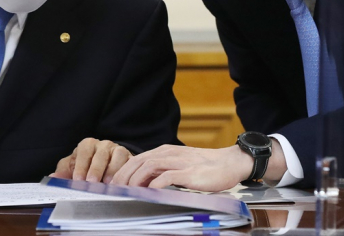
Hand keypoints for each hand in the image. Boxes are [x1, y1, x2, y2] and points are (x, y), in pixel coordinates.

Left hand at [50, 138, 131, 183]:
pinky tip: (119, 182)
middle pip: (100, 154)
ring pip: (116, 155)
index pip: (84, 151)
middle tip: (92, 183)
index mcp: (87, 144)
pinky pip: (128, 162)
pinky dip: (124, 171)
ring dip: (112, 170)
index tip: (78, 179)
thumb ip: (63, 172)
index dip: (81, 165)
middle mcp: (103, 145)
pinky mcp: (129, 157)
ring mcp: (117, 149)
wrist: (106, 166)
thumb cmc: (86, 166)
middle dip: (95, 169)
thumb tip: (52, 177)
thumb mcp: (72, 167)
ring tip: (107, 184)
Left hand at [111, 144, 254, 191]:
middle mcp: (168, 154)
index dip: (123, 171)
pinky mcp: (189, 172)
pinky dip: (155, 184)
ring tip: (128, 191)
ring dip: (135, 179)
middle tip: (115, 189)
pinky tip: (149, 192)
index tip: (114, 184)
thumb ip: (162, 171)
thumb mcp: (179, 166)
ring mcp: (179, 162)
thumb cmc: (204, 168)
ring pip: (149, 166)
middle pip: (138, 161)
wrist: (229, 163)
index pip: (137, 159)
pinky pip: (168, 176)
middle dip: (124, 175)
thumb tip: (143, 183)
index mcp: (164, 152)